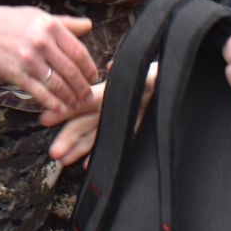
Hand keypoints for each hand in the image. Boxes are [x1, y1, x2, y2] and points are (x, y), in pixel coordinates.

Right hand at [0, 6, 97, 114]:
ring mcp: (29, 60)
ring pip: (57, 84)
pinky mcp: (16, 74)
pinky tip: (60, 108)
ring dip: (70, 97)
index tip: (93, 77)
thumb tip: (89, 26)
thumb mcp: (39, 16)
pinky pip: (39, 92)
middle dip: (82, 87)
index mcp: (51, 27)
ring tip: (76, 103)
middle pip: (70, 70)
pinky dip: (52, 102)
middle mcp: (42, 43)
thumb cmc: (11, 21)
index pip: (78, 52)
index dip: (89, 68)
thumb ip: (65, 23)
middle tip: (87, 95)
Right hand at [41, 63, 157, 165]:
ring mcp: (122, 120)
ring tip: (62, 159)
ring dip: (78, 148)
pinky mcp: (133, 131)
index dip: (66, 110)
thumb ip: (134, 72)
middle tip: (54, 151)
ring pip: (95, 136)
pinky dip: (99, 154)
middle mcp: (114, 107)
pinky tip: (87, 163)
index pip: (85, 102)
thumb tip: (111, 67)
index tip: (47, 118)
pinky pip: (113, 145)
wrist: (183, 91)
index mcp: (114, 91)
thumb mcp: (151, 72)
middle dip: (68, 137)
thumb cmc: (165, 76)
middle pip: (86, 123)